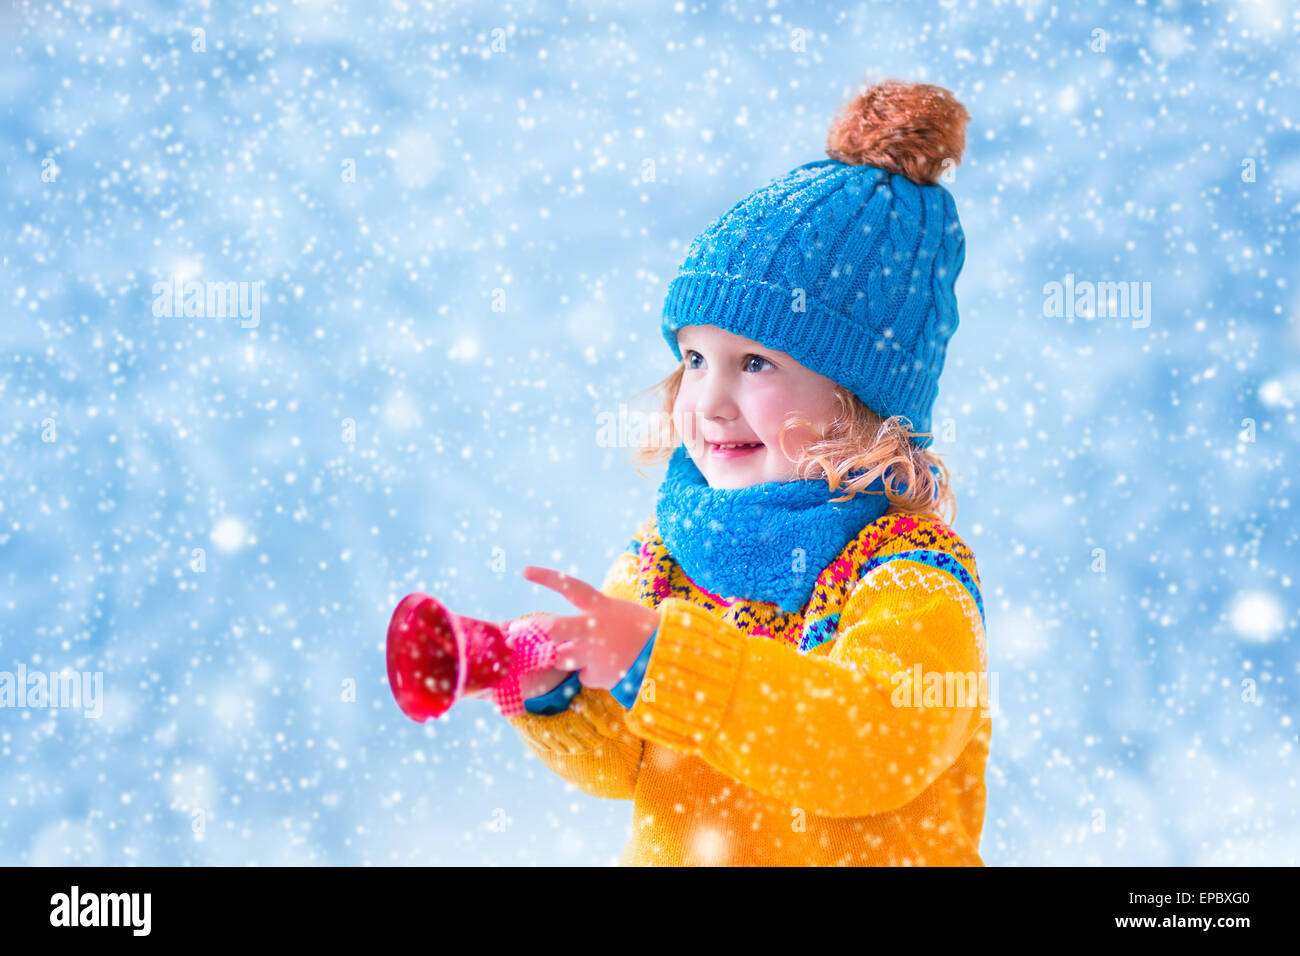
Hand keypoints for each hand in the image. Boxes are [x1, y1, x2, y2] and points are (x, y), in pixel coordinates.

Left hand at [521, 566, 660, 690]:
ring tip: (593, 653)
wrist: (668, 658)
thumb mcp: (620, 613)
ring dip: (566, 657)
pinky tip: (610, 669)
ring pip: (561, 656)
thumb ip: (593, 617)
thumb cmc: (644, 631)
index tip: (525, 571)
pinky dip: (592, 673)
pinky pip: (583, 675)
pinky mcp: (596, 676)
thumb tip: (564, 628)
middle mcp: (593, 629)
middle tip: (523, 630)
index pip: (570, 587)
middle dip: (538, 629)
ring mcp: (592, 654)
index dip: (547, 578)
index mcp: (601, 607)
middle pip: (554, 627)